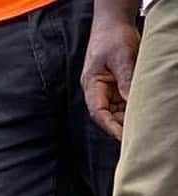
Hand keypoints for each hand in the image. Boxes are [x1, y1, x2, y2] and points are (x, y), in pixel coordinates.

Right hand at [82, 18, 140, 139]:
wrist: (113, 22)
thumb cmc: (113, 37)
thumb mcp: (122, 57)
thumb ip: (125, 80)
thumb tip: (131, 102)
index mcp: (92, 86)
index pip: (99, 112)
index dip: (110, 127)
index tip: (123, 136)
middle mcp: (97, 90)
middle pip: (107, 114)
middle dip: (121, 123)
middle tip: (138, 130)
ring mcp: (106, 88)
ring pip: (116, 109)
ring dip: (127, 115)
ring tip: (142, 121)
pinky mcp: (115, 83)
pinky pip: (122, 100)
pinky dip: (131, 105)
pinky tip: (141, 108)